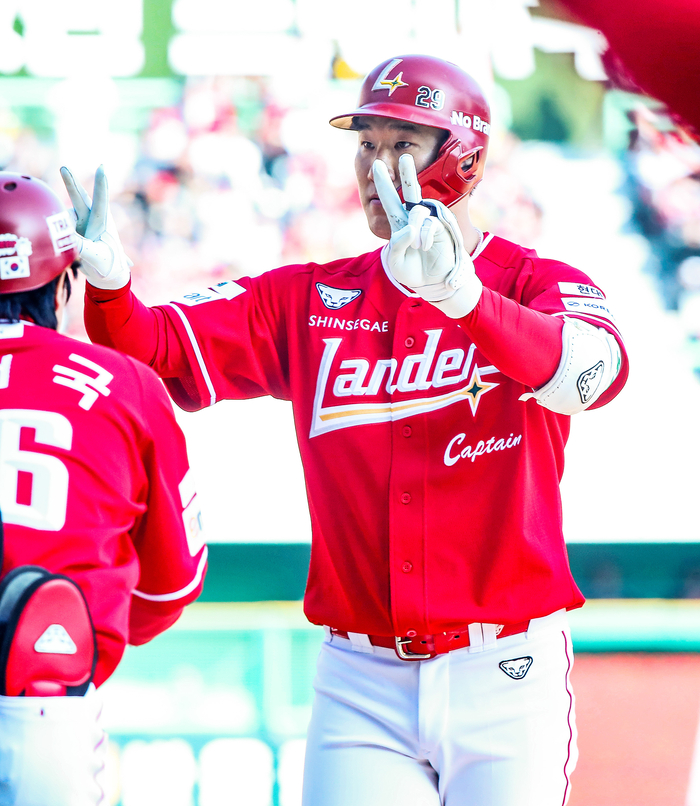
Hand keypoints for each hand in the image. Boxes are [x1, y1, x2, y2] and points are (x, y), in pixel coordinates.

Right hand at [60, 165, 131, 290]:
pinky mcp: (74, 229)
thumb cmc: (107, 264)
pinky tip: (75, 248)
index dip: (101, 185)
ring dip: (65, 228)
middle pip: (80, 198)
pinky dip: (63, 236)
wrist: (107, 274)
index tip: (102, 168)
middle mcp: (93, 219)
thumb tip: (66, 235)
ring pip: (66, 217)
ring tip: (77, 236)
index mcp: (103, 223)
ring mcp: (82, 223)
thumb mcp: (96, 257)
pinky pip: (62, 228)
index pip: (101, 201)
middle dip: (71, 183)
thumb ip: (81, 246)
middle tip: (63, 168)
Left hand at [373, 154, 482, 317]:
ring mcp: (429, 220)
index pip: (389, 201)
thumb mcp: (396, 262)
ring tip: (417, 247)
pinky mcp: (441, 225)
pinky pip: (428, 224)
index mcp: (400, 224)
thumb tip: (410, 228)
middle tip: (405, 155)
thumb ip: (398, 245)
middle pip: (411, 190)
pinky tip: (425, 247)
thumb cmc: (413, 272)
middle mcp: (415, 218)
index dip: (383, 184)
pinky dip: (424, 238)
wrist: (433, 283)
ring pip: (417, 211)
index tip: (376, 166)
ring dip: (414, 230)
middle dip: (408, 173)